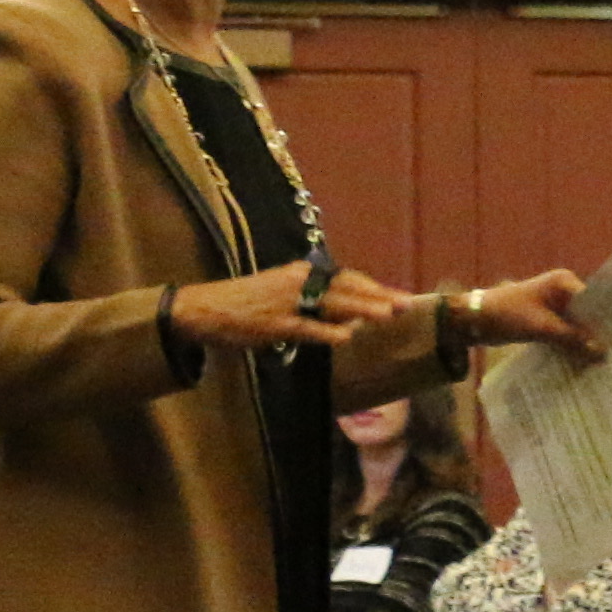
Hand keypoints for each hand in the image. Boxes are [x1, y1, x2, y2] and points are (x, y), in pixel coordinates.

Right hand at [170, 260, 413, 353]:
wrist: (205, 308)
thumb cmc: (248, 302)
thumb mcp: (285, 292)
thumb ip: (317, 300)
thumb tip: (352, 312)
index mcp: (303, 273)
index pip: (347, 278)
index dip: (375, 287)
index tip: (399, 295)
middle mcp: (299, 282)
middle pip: (347, 288)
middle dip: (378, 297)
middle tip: (406, 305)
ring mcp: (287, 303)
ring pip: (331, 305)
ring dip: (361, 310)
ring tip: (386, 316)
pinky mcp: (275, 324)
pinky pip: (306, 328)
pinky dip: (326, 332)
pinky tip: (346, 337)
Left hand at [453, 268, 593, 353]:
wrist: (473, 320)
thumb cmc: (507, 315)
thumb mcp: (542, 328)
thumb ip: (572, 339)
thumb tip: (602, 353)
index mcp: (564, 282)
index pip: (594, 301)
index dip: (607, 321)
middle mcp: (563, 290)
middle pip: (588, 313)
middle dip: (598, 332)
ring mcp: (554, 305)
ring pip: (577, 324)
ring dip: (584, 341)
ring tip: (603, 361)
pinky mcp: (546, 319)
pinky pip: (565, 331)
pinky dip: (571, 343)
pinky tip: (583, 360)